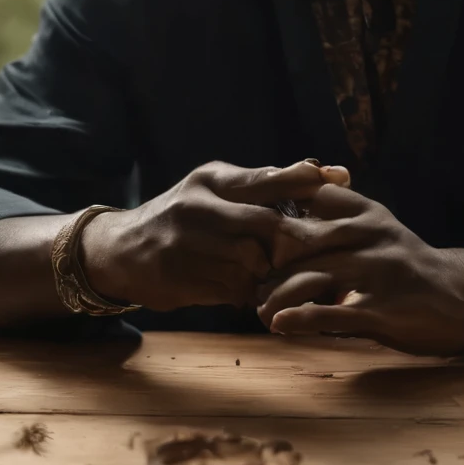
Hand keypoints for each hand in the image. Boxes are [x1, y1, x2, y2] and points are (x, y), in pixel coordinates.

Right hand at [79, 160, 340, 311]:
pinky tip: (263, 293)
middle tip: (323, 249)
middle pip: (267, 224)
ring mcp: (188, 245)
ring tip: (292, 275)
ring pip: (254, 261)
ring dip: (276, 272)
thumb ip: (259, 184)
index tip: (341, 181)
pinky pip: (234, 289)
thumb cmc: (181, 216)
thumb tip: (320, 171)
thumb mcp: (212, 189)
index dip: (305, 180)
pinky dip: (254, 292)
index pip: (266, 178)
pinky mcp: (184, 279)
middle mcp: (198, 208)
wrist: (121, 251)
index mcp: (210, 181)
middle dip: (297, 240)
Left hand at [257, 186, 463, 354]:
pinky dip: (301, 319)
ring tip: (258, 310)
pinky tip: (280, 325)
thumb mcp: (378, 230)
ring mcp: (378, 272)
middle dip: (267, 261)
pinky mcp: (383, 310)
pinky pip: (333, 313)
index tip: (247, 229)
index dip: (274, 211)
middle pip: (301, 241)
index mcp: (366, 213)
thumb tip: (282, 218)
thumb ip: (338, 219)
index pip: (310, 198)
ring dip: (276, 295)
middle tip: (244, 280)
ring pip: (311, 276)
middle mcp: (371, 235)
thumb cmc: (409, 267)